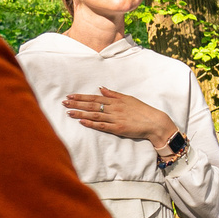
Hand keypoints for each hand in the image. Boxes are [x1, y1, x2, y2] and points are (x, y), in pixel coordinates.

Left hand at [62, 87, 177, 148]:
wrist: (154, 122)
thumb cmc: (142, 110)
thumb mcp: (128, 99)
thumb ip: (114, 94)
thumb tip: (101, 88)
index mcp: (116, 101)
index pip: (95, 97)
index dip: (81, 97)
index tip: (70, 96)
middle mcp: (114, 108)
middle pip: (92, 105)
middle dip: (77, 103)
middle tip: (64, 102)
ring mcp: (115, 119)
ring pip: (94, 115)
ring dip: (81, 113)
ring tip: (69, 112)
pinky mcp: (118, 129)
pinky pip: (102, 126)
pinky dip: (91, 123)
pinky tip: (82, 121)